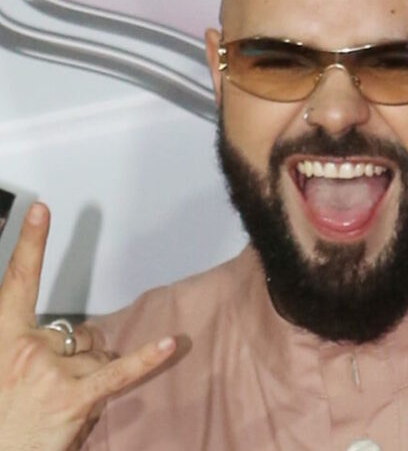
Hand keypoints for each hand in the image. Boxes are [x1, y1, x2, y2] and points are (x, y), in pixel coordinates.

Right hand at [0, 204, 176, 450]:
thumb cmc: (2, 416)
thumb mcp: (5, 370)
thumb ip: (31, 347)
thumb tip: (72, 337)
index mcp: (4, 340)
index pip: (17, 282)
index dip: (30, 244)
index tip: (41, 210)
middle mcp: (27, 349)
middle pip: (81, 332)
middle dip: (82, 356)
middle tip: (53, 388)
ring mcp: (51, 373)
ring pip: (99, 356)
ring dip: (93, 377)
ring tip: (62, 407)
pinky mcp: (74, 398)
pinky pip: (118, 372)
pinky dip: (146, 359)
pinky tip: (171, 344)